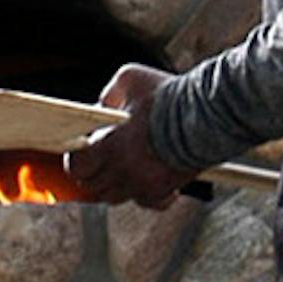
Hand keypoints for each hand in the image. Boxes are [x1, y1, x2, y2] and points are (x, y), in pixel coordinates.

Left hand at [64, 62, 194, 208]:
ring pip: (116, 197)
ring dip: (115, 185)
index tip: (82, 153)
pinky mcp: (164, 190)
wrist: (206, 115)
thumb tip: (102, 105)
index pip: (76, 167)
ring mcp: (142, 184)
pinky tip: (151, 184)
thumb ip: (109, 93)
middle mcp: (121, 170)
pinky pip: (149, 203)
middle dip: (93, 173)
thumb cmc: (168, 95)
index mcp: (108, 146)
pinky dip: (147, 196)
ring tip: (123, 170)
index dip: (76, 160)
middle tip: (101, 161)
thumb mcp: (130, 78)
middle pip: (93, 186)